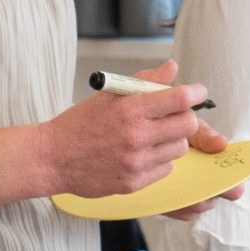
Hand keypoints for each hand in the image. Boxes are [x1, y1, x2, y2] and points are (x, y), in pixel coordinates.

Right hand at [38, 58, 216, 198]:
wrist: (51, 158)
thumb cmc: (79, 124)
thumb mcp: (108, 95)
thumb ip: (144, 80)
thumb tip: (172, 67)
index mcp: (130, 110)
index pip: (179, 99)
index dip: (195, 93)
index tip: (198, 92)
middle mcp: (136, 136)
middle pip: (188, 125)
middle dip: (185, 117)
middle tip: (174, 116)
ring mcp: (136, 162)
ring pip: (180, 149)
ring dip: (173, 140)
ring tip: (152, 136)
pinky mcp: (134, 183)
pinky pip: (166, 169)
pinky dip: (160, 160)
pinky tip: (141, 154)